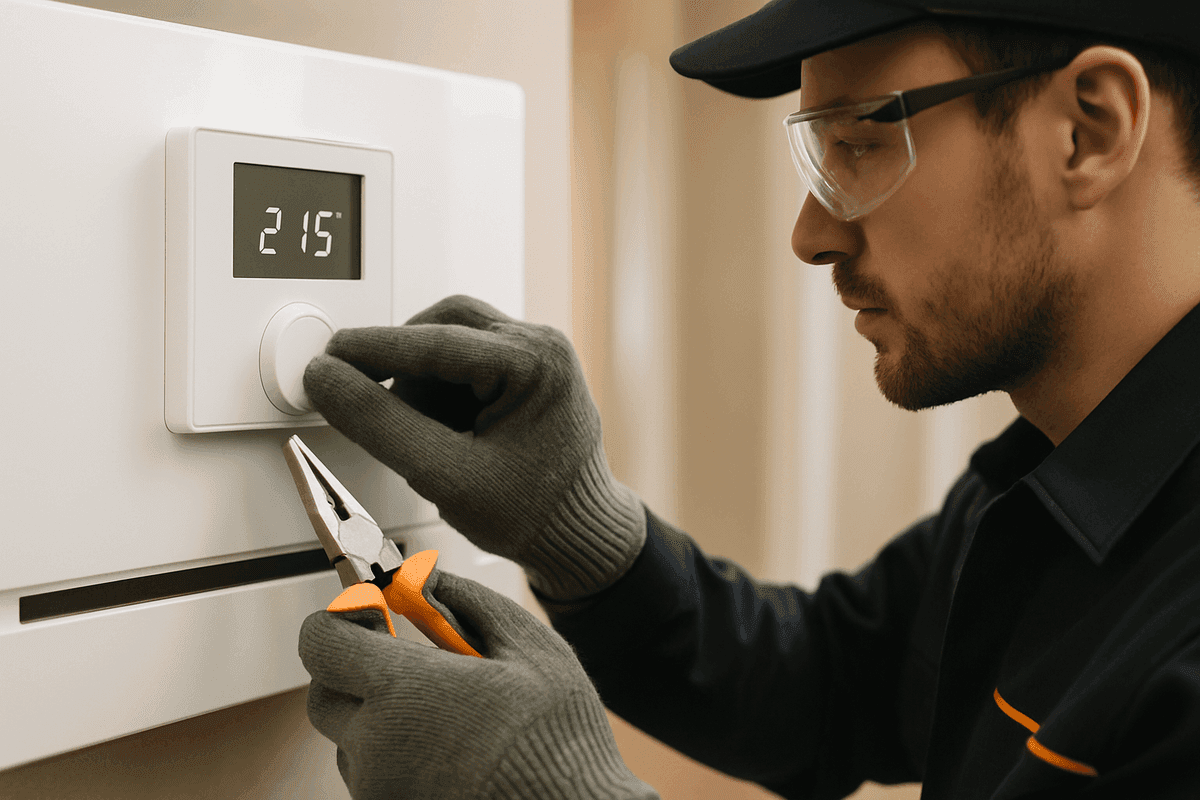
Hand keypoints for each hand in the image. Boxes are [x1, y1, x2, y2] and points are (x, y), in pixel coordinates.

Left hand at [298, 570, 658, 799]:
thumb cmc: (560, 740)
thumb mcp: (531, 647)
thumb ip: (467, 602)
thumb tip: (424, 578)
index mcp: (404, 693)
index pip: (321, 642)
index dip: (343, 618)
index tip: (375, 613)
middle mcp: (376, 748)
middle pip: (324, 695)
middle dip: (352, 669)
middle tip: (403, 659)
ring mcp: (380, 791)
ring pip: (348, 744)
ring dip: (376, 720)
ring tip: (441, 715)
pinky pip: (374, 779)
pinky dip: (396, 758)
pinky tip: (448, 751)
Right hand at [303, 294, 645, 600]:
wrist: (579, 538)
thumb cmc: (535, 515)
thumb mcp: (444, 475)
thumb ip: (380, 424)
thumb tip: (327, 380)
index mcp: (536, 363)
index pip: (433, 340)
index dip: (370, 349)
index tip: (327, 358)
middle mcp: (542, 347)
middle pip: (443, 327)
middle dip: (399, 365)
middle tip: (360, 395)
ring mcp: (538, 357)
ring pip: (452, 341)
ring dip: (421, 381)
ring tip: (424, 439)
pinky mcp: (527, 373)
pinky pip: (468, 361)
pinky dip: (440, 391)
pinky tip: (443, 434)